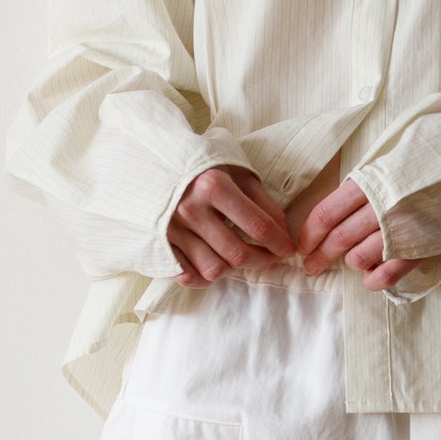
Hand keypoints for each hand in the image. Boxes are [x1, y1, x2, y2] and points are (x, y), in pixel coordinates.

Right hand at [168, 166, 295, 282]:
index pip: (258, 226)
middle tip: (271, 257)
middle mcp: (191, 210)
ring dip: (234, 268)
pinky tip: (215, 262)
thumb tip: (282, 231)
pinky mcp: (160, 244)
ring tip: (241, 256)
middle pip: (238, 253)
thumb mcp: (235, 170)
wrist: (152, 163)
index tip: (288, 249)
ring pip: (214, 269)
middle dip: (263, 260)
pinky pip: (189, 275)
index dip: (280, 243)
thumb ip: (261, 200)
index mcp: (213, 186)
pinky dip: (205, 276)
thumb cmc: (201, 165)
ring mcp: (172, 230)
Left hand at [296, 177, 416, 290]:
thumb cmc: (425, 170)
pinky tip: (371, 278)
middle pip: (338, 239)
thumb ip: (363, 188)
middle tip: (312, 267)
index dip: (309, 234)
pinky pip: (387, 275)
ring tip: (356, 260)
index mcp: (370, 184)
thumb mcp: (390, 166)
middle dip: (320, 256)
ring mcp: (401, 231)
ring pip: (359, 258)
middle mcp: (381, 208)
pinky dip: (374, 280)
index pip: (326, 214)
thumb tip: (334, 213)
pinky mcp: (420, 249)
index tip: (303, 246)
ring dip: (353, 263)